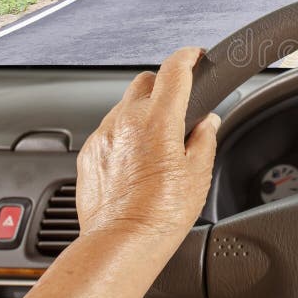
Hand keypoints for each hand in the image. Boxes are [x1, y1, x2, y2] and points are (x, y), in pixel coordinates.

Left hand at [76, 47, 219, 243]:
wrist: (122, 241)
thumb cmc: (161, 212)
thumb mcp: (199, 173)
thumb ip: (205, 138)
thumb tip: (208, 122)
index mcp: (158, 120)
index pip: (173, 70)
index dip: (187, 56)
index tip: (194, 55)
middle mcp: (126, 120)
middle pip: (145, 81)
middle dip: (163, 85)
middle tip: (178, 104)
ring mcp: (103, 135)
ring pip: (124, 106)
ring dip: (142, 112)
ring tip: (158, 141)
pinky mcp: (88, 153)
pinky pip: (108, 131)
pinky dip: (124, 135)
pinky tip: (137, 159)